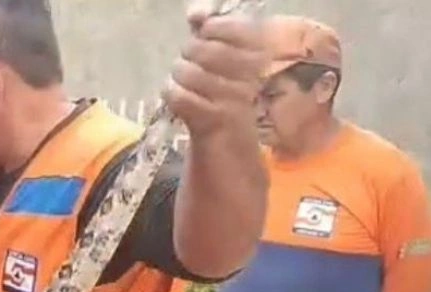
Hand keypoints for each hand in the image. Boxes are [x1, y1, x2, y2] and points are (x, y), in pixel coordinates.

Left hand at [163, 5, 266, 137]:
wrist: (230, 140)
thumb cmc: (223, 91)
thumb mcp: (222, 56)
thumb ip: (210, 29)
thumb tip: (195, 13)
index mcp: (258, 54)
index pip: (229, 27)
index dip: (210, 29)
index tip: (205, 36)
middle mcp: (250, 75)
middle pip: (201, 49)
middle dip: (187, 54)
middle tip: (191, 63)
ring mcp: (232, 98)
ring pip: (186, 72)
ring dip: (177, 77)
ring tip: (185, 83)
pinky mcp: (214, 119)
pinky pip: (178, 96)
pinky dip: (172, 95)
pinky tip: (180, 98)